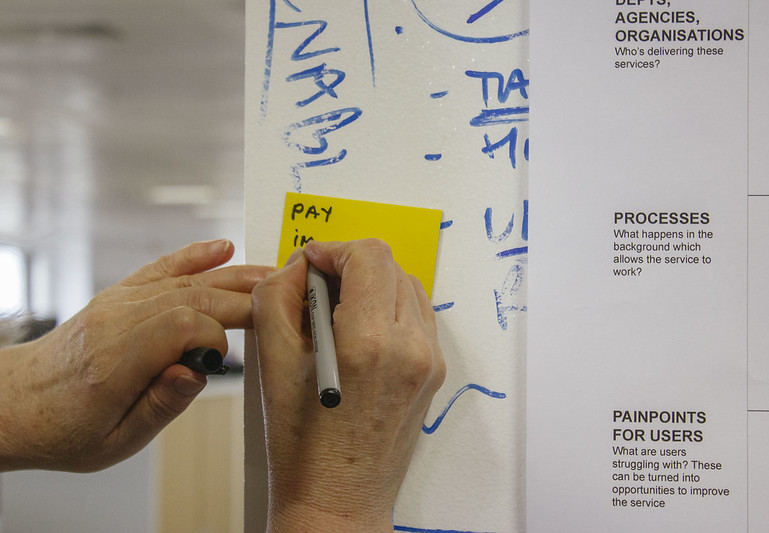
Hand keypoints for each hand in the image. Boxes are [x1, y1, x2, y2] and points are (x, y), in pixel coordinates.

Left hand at [0, 239, 271, 471]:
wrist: (18, 403)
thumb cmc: (67, 427)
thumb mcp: (117, 439)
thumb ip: (162, 404)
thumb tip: (197, 372)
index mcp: (116, 361)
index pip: (183, 325)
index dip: (216, 338)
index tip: (222, 360)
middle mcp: (117, 321)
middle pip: (193, 296)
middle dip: (241, 300)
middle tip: (281, 304)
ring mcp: (117, 302)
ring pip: (186, 279)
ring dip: (233, 276)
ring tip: (271, 276)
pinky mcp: (119, 295)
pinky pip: (162, 268)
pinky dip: (195, 255)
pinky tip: (223, 248)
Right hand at [252, 239, 445, 532]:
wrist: (337, 500)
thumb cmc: (300, 443)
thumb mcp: (272, 361)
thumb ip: (278, 295)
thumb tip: (300, 265)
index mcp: (369, 341)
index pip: (369, 256)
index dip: (334, 249)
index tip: (311, 264)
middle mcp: (410, 347)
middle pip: (390, 267)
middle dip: (350, 267)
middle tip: (318, 289)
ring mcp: (428, 361)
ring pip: (407, 287)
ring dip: (373, 286)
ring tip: (338, 313)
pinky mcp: (433, 373)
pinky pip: (417, 317)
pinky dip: (389, 310)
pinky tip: (360, 333)